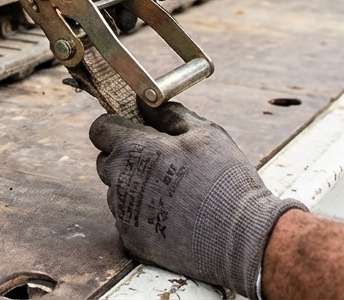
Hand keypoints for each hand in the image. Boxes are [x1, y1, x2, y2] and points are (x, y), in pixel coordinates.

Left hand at [90, 102, 304, 298]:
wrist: (243, 237)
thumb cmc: (225, 180)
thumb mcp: (205, 133)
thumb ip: (168, 114)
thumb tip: (145, 104)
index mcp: (134, 148)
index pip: (100, 129)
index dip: (116, 127)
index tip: (134, 132)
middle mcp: (120, 180)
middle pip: (106, 161)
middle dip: (126, 158)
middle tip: (161, 165)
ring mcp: (123, 213)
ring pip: (117, 192)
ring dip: (136, 189)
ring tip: (174, 195)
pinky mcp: (131, 239)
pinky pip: (128, 220)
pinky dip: (144, 217)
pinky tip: (173, 217)